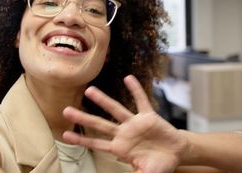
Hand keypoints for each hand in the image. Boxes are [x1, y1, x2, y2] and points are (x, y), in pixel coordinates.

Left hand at [62, 75, 187, 172]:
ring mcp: (135, 124)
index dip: (81, 141)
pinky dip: (136, 90)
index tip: (65, 135)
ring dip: (103, 100)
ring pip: (116, 110)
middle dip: (84, 119)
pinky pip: (141, 101)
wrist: (176, 154)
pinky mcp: (149, 117)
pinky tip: (128, 78)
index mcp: (120, 148)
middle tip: (65, 110)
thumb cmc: (158, 165)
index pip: (96, 144)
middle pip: (100, 125)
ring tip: (89, 90)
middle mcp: (124, 134)